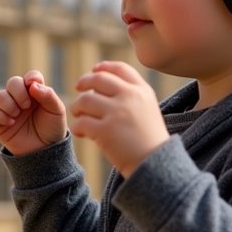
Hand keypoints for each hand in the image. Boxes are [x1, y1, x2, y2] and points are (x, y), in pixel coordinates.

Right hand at [0, 70, 67, 155]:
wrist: (45, 152)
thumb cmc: (52, 129)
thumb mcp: (57, 111)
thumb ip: (48, 95)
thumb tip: (32, 84)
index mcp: (35, 92)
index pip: (30, 77)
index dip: (31, 78)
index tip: (33, 85)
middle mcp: (20, 98)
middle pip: (12, 82)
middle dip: (18, 92)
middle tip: (27, 105)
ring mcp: (7, 110)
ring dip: (9, 104)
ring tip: (18, 115)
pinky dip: (1, 116)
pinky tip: (11, 123)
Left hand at [71, 61, 168, 177]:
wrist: (154, 164)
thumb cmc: (149, 139)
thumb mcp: (148, 108)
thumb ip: (132, 94)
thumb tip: (106, 79)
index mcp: (142, 91)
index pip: (120, 68)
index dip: (104, 67)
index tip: (95, 70)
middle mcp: (130, 97)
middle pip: (98, 79)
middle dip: (84, 82)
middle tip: (78, 88)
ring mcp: (117, 113)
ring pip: (85, 100)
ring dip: (77, 106)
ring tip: (78, 113)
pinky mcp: (105, 131)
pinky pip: (82, 122)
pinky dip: (78, 127)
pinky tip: (80, 132)